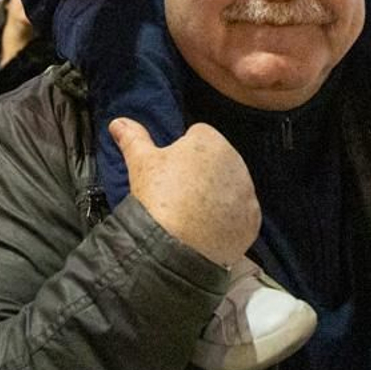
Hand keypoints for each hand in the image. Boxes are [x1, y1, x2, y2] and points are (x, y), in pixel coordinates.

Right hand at [110, 117, 258, 268]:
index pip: (197, 135)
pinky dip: (228, 219)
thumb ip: (133, 138)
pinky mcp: (252, 219)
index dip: (182, 152)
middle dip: (201, 173)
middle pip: (217, 161)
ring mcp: (247, 192)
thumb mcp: (141, 163)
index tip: (171, 171)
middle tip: (179, 193)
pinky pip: (240, 213)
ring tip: (191, 213)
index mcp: (210, 141)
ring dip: (216, 195)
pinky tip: (207, 228)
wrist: (175, 247)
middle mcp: (236, 162)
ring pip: (230, 187)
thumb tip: (118, 122)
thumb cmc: (158, 198)